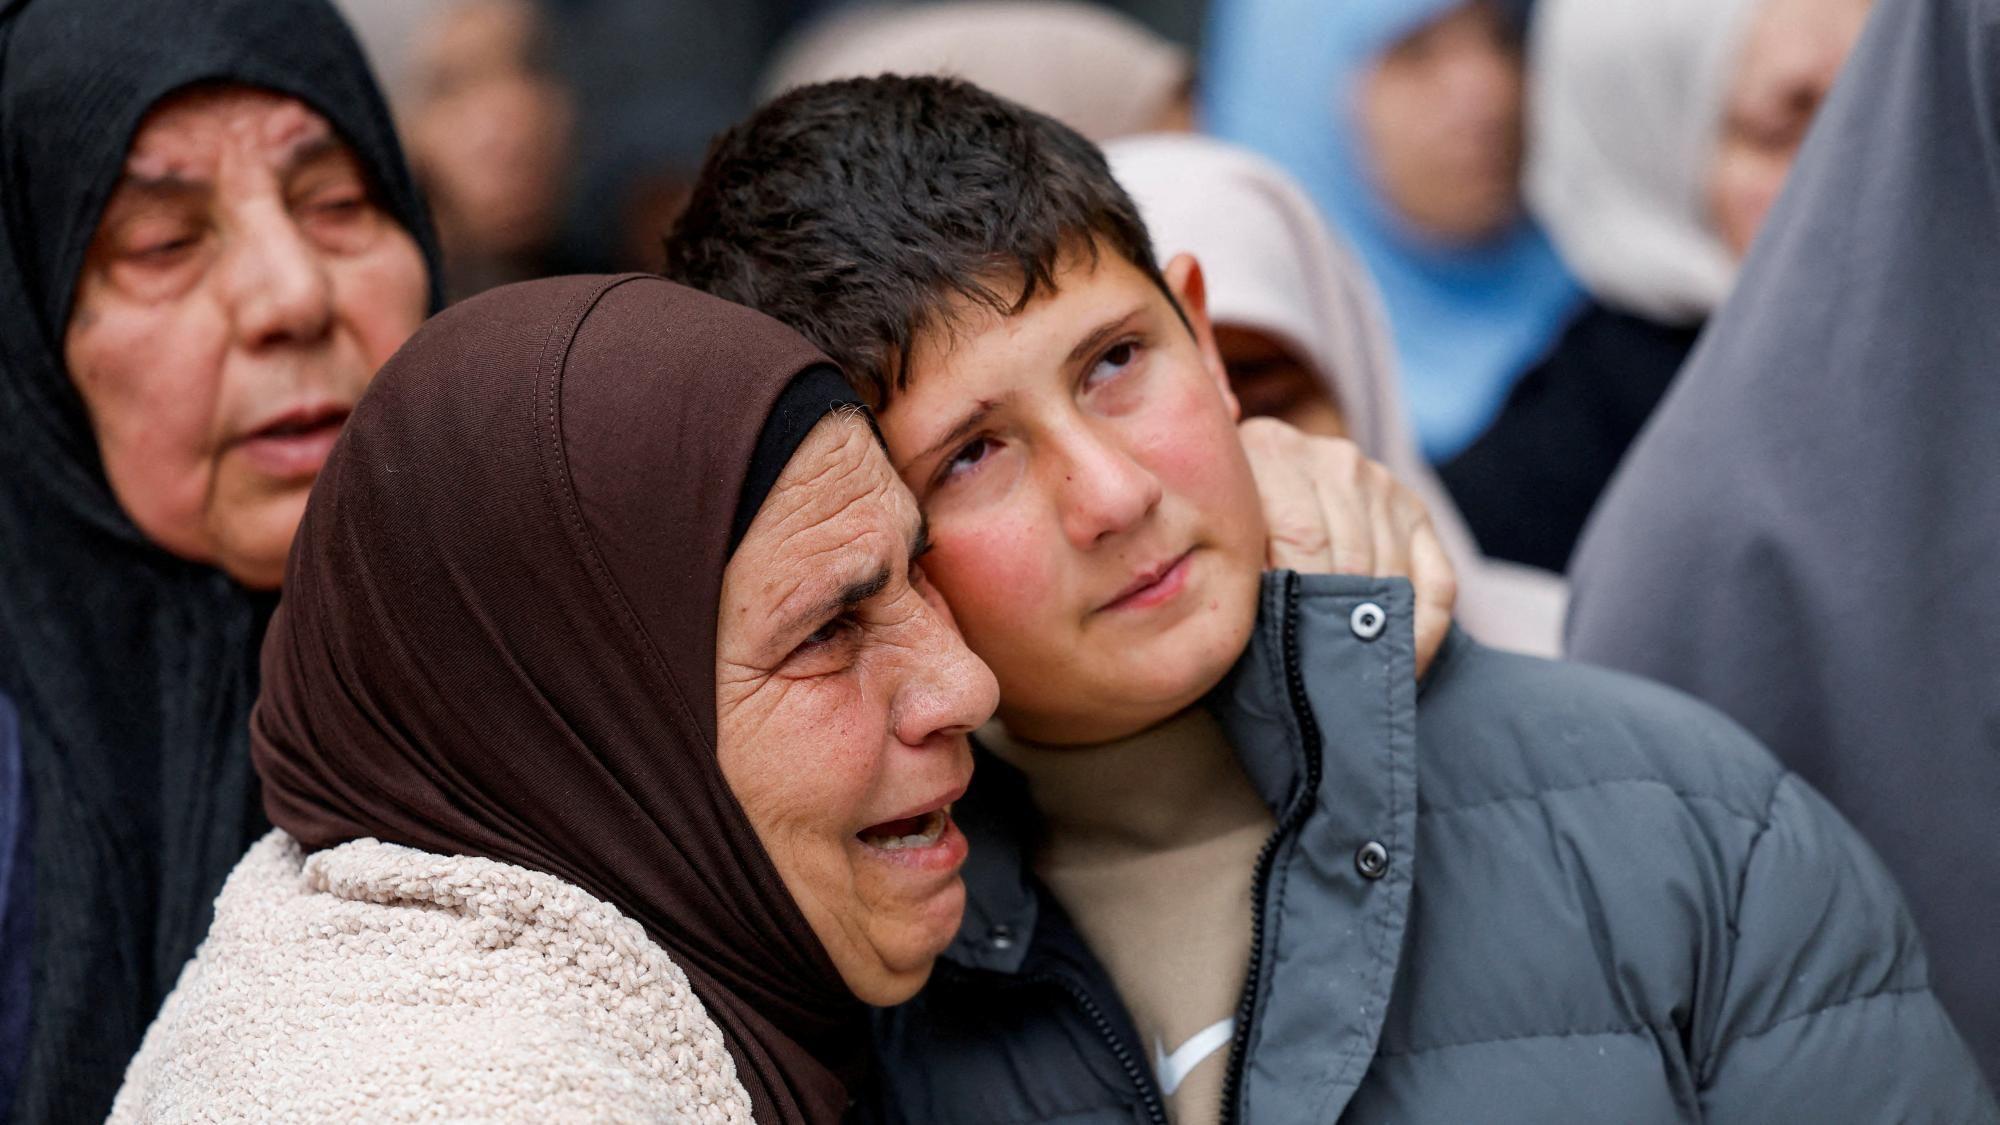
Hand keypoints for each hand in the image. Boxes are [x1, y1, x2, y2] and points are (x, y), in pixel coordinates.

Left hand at [1239, 417, 1456, 677]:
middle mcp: (1334, 459)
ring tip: (1357, 682)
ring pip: (1391, 573)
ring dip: (1377, 634)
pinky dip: (1424, 629)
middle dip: (1337, 625)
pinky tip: (1405, 667)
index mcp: (1273, 452)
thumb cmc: (1225, 523)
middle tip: (1324, 682)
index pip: (1301, 538)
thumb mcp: (1214, 528)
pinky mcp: (1416, 510)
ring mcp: (1380, 483)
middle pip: (1350, 558)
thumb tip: (1256, 621)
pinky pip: (1437, 580)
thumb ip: (1231, 562)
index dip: (1299, 601)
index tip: (1293, 654)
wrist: (1260, 476)